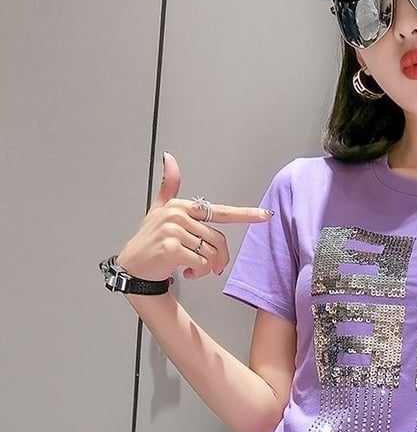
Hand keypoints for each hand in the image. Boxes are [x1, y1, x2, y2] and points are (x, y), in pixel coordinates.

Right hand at [116, 152, 273, 281]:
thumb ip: (168, 187)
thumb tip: (170, 158)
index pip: (219, 211)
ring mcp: (173, 230)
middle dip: (219, 259)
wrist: (134, 266)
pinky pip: (201, 264)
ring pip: (211, 254)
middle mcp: (177, 215)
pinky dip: (199, 273)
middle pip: (219, 240)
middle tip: (210, 268)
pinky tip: (186, 273)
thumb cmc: (150, 239)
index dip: (246, 214)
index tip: (266, 215)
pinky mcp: (171, 247)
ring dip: (207, 268)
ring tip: (193, 269)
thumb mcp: (158, 210)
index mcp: (181, 206)